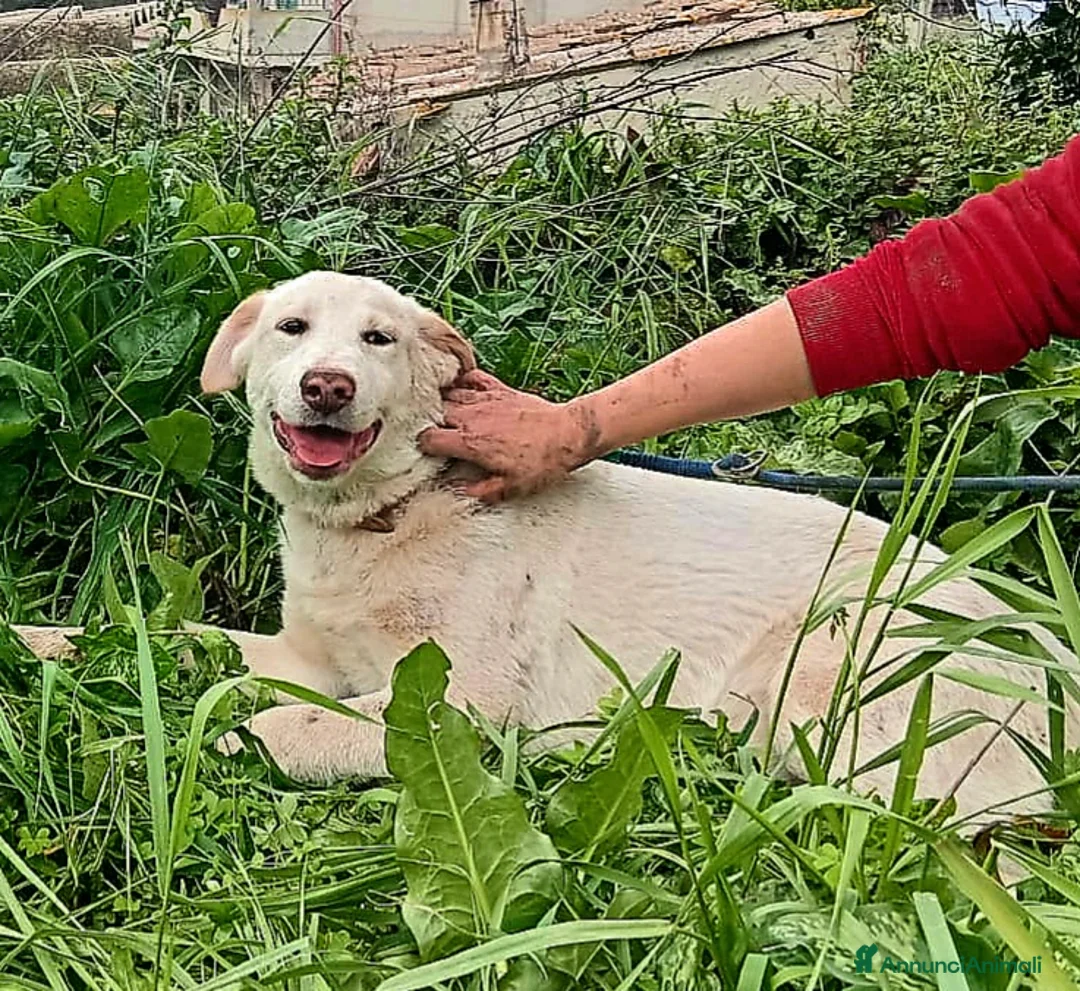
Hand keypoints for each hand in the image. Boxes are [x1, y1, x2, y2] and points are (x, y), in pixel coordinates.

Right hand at [419, 371, 600, 502]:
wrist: (568, 434)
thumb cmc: (542, 462)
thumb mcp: (511, 488)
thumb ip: (482, 491)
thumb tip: (461, 491)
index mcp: (470, 442)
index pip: (429, 439)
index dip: (424, 446)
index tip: (429, 452)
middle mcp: (472, 417)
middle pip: (435, 414)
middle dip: (431, 422)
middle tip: (435, 432)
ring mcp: (486, 400)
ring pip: (450, 394)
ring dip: (443, 402)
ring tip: (442, 411)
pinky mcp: (500, 390)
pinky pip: (473, 378)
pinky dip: (463, 380)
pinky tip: (462, 387)